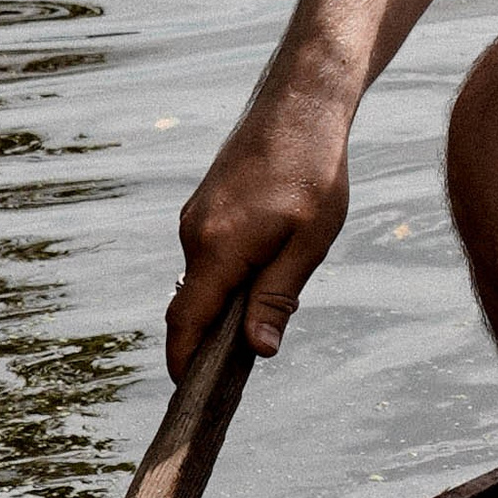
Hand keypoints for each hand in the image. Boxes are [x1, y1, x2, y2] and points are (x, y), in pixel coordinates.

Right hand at [168, 92, 351, 375]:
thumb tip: (256, 351)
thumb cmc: (314, 173)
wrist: (301, 104)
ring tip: (267, 310)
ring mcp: (196, 216)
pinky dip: (228, 273)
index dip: (183, 363)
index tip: (190, 394)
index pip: (185, 322)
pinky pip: (209, 254)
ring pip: (203, 278)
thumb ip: (277, 297)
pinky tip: (267, 267)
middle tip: (243, 363)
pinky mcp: (206, 205)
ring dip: (226, 301)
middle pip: (192, 305)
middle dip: (209, 339)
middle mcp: (194, 234)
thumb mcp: (309, 242)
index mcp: (217, 249)